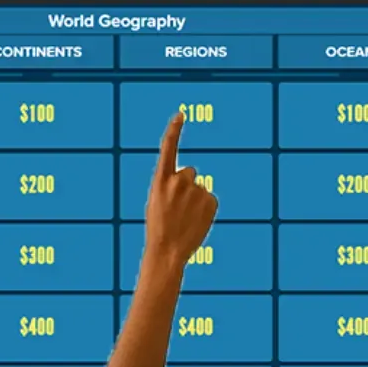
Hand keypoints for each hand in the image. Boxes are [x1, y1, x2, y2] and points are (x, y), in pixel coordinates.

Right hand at [140, 113, 219, 268]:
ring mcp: (195, 190)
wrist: (168, 251)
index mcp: (160, 180)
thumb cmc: (159, 228)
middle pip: (189, 172)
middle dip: (186, 185)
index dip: (174, 131)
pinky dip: (204, 209)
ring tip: (185, 218)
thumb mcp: (157, 202)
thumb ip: (170, 185)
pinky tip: (196, 221)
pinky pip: (209, 199)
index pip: (168, 149)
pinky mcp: (210, 200)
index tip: (181, 115)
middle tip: (178, 207)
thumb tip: (190, 179)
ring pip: (199, 188)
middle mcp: (178, 181)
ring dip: (195, 199)